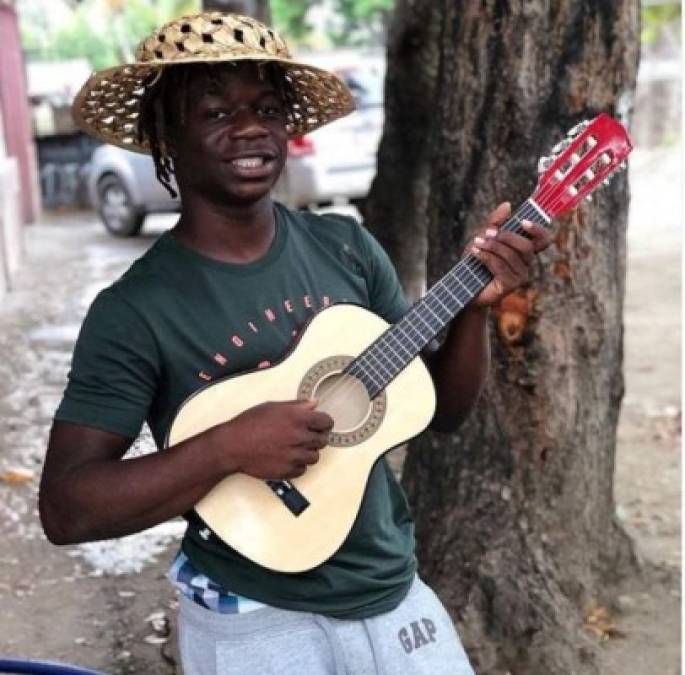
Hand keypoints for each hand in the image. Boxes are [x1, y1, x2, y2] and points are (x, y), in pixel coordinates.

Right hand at [211, 400, 333, 479]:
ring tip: (293, 448)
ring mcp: (294, 456)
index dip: (324, 423)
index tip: (319, 425)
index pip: (327, 422)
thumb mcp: (273, 407)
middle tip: (303, 436)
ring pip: (314, 457)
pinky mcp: (287, 471)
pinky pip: (303, 470)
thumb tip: (314, 404)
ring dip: (307, 452)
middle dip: (316, 438)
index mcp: (298, 418)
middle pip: (323, 441)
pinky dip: (297, 465)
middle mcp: (299, 437)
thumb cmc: (250, 423)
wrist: (232, 445)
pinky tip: (286, 458)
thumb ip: (297, 405)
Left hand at [467, 202, 552, 307]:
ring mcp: (520, 276)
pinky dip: (487, 257)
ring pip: (511, 255)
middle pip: (527, 246)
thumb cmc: (475, 261)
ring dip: (492, 246)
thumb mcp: (483, 237)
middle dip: (506, 237)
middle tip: (488, 233)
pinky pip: (501, 267)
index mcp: (524, 250)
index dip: (538, 230)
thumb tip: (507, 204)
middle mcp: (526, 263)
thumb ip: (494, 222)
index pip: (544, 240)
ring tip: (476, 243)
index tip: (523, 221)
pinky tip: (475, 253)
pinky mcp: (510, 285)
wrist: (463, 286)